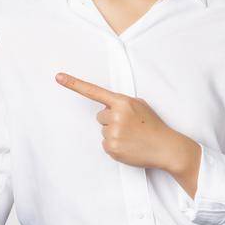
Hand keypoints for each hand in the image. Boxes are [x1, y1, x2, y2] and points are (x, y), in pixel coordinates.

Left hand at [55, 72, 196, 172]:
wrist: (166, 147)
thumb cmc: (153, 125)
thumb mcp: (139, 106)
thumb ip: (120, 103)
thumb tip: (105, 108)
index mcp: (122, 102)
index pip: (94, 91)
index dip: (74, 84)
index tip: (58, 77)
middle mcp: (116, 116)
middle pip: (100, 116)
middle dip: (112, 121)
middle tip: (130, 126)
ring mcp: (113, 132)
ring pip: (103, 130)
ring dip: (114, 133)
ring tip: (132, 137)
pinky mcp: (112, 148)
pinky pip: (105, 144)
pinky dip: (115, 145)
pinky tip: (129, 145)